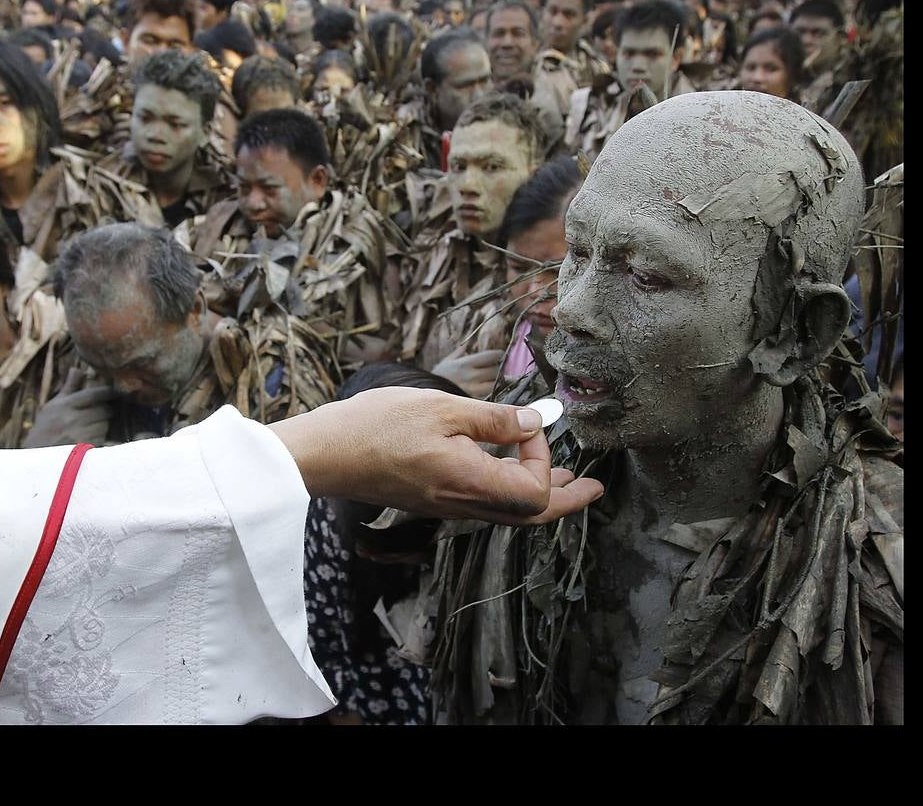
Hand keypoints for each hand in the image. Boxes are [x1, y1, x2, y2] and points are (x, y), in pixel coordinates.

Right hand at [23, 385, 115, 447]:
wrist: (37, 455)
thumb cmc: (46, 427)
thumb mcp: (54, 405)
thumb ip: (69, 387)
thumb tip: (78, 369)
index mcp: (66, 405)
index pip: (94, 394)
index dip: (107, 392)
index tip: (113, 392)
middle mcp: (73, 418)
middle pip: (103, 410)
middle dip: (105, 411)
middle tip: (102, 412)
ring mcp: (78, 434)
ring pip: (104, 425)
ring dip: (103, 425)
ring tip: (92, 426)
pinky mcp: (83, 448)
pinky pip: (101, 439)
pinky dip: (99, 438)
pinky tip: (90, 438)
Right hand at [269, 387, 602, 525]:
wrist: (327, 454)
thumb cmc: (378, 426)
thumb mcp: (442, 408)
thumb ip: (493, 419)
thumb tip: (534, 423)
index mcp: (471, 483)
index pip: (534, 489)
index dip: (542, 457)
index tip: (527, 424)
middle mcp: (464, 504)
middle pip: (530, 515)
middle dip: (567, 500)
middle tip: (594, 488)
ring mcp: (448, 507)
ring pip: (509, 513)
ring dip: (542, 497)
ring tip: (566, 481)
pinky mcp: (435, 501)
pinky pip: (487, 506)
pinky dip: (512, 493)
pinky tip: (510, 471)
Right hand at [431, 348, 506, 398]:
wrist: (427, 397)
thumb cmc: (437, 378)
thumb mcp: (446, 362)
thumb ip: (458, 354)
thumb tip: (466, 347)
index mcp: (466, 363)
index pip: (491, 356)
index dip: (499, 355)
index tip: (500, 355)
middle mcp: (471, 376)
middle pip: (496, 371)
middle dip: (500, 368)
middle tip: (501, 368)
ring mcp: (473, 390)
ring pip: (495, 384)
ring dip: (498, 381)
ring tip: (497, 380)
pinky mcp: (474, 401)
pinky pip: (489, 396)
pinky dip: (492, 393)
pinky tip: (490, 391)